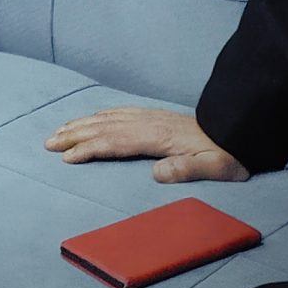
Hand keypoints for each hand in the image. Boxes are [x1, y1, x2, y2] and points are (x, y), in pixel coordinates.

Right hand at [44, 107, 248, 183]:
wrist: (239, 130)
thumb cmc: (227, 153)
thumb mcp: (215, 168)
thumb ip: (186, 171)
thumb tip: (157, 174)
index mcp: (157, 137)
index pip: (114, 142)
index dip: (88, 149)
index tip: (66, 158)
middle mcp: (148, 123)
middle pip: (103, 127)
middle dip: (73, 135)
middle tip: (48, 143)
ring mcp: (149, 117)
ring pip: (107, 118)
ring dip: (81, 124)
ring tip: (59, 131)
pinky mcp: (154, 117)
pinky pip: (118, 113)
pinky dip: (98, 116)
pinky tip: (91, 119)